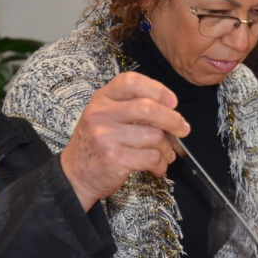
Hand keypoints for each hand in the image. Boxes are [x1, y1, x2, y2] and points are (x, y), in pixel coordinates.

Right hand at [60, 72, 189, 210]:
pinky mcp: (114, 158)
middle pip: (149, 108)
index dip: (158, 89)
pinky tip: (158, 167)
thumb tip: (172, 112)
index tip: (172, 102)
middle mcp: (101, 114)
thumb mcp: (106, 117)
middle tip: (183, 129)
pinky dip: (161, 164)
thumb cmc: (97, 145)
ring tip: (166, 154)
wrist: (75, 175)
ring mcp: (106, 137)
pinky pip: (151, 157)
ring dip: (167, 148)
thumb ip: (132, 108)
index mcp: (101, 99)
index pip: (131, 81)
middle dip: (173, 120)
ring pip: (154, 136)